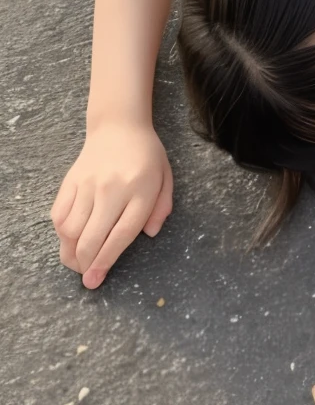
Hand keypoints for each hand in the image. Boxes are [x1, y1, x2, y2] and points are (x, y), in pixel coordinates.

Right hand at [51, 121, 172, 288]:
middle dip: (86, 264)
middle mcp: (112, 188)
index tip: (95, 279)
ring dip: (71, 252)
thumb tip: (150, 234)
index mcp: (140, 189)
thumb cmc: (145, 156)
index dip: (106, 261)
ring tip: (78, 260)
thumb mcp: (165, 178)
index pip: (121, 234)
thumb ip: (161, 207)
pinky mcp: (71, 180)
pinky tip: (70, 237)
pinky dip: (61, 232)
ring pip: (71, 230)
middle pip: (92, 237)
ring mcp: (89, 183)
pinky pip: (59, 214)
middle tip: (87, 276)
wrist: (119, 126)